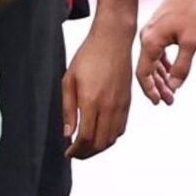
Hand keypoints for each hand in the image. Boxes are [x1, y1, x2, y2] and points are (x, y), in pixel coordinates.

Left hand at [61, 21, 135, 157]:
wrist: (113, 41)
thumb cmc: (89, 56)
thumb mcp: (69, 81)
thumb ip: (68, 109)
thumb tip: (68, 133)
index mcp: (91, 101)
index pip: (86, 137)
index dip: (76, 150)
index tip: (68, 153)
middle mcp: (109, 106)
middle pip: (100, 143)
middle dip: (87, 153)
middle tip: (76, 154)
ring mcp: (121, 105)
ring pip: (113, 138)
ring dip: (99, 147)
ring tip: (87, 147)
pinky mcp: (128, 102)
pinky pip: (121, 128)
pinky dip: (111, 137)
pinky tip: (101, 135)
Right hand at [137, 0, 195, 106]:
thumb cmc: (193, 9)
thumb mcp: (191, 42)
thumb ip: (181, 67)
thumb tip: (174, 86)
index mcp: (150, 42)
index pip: (143, 74)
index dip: (150, 91)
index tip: (159, 103)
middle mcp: (146, 37)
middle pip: (146, 69)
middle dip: (157, 87)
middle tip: (169, 101)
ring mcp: (151, 31)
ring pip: (152, 60)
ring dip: (161, 76)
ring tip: (171, 90)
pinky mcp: (158, 26)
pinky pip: (156, 50)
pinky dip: (163, 63)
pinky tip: (170, 70)